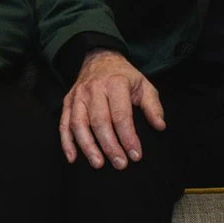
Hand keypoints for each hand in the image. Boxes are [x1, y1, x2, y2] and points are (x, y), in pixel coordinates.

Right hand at [60, 49, 164, 169]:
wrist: (100, 58)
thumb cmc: (124, 76)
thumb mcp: (144, 85)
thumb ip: (152, 106)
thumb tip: (159, 126)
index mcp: (115, 84)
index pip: (121, 115)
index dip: (128, 137)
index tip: (135, 155)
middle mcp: (94, 89)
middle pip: (100, 122)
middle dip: (110, 146)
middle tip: (120, 164)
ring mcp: (78, 96)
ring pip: (79, 124)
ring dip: (88, 147)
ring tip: (98, 164)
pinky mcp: (68, 102)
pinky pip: (64, 124)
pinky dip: (66, 142)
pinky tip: (73, 158)